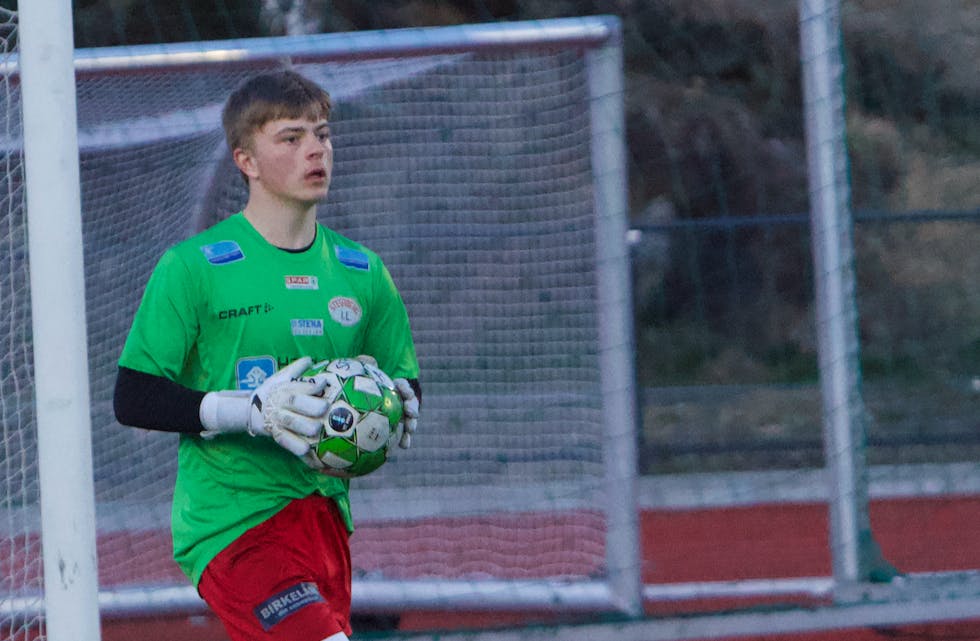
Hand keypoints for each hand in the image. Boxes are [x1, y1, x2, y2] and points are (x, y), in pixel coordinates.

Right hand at [200, 357, 329, 461]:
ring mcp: (277, 420)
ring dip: (303, 427)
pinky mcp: (276, 434)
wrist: (251, 409)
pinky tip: (307, 451)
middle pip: (294, 402)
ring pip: (290, 423)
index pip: (298, 386)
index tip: (324, 384)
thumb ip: (296, 369)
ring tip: (317, 430)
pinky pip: (285, 441)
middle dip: (310, 406)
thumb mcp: (281, 378)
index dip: (311, 385)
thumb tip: (310, 359)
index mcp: (284, 388)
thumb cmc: (273, 391)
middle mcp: (280, 403)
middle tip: (325, 408)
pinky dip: (295, 446)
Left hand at [355, 355, 417, 448]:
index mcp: (389, 389)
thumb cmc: (346, 386)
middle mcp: (394, 403)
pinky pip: (392, 439)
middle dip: (413, 410)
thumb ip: (361, 364)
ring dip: (408, 430)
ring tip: (407, 438)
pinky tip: (390, 453)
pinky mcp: (386, 432)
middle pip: (408, 406)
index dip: (407, 390)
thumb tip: (372, 360)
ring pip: (404, 424)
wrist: (340, 406)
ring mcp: (392, 418)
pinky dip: (394, 445)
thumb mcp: (352, 373)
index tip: (407, 394)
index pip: (402, 387)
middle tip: (412, 415)